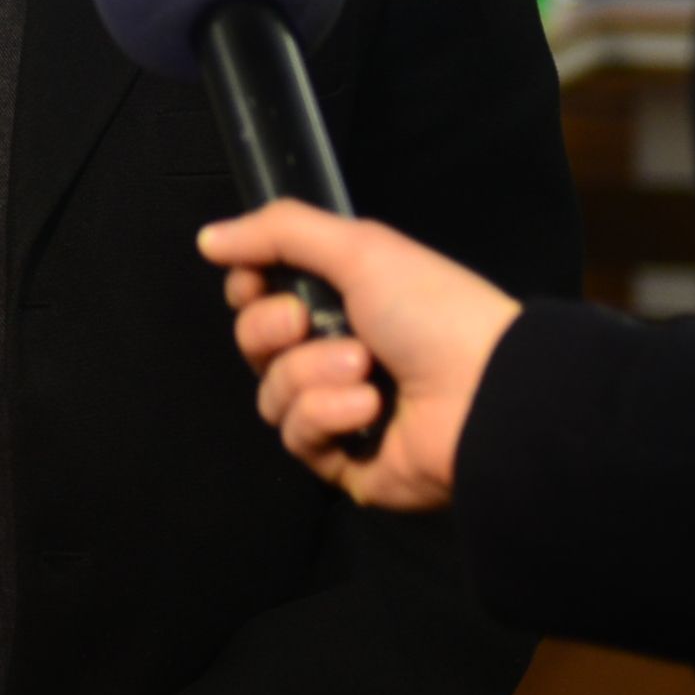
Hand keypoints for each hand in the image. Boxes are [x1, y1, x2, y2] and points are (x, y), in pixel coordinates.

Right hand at [196, 203, 519, 513]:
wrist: (486, 391)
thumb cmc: (431, 310)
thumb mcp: (360, 247)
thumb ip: (278, 232)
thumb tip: (208, 238)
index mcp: (341, 301)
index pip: (258, 298)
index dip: (248, 291)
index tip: (257, 282)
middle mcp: (333, 353)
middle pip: (253, 344)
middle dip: (270, 330)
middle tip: (306, 322)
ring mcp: (339, 411)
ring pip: (271, 394)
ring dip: (312, 375)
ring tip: (364, 369)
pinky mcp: (344, 462)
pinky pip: (299, 438)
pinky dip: (329, 416)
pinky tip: (369, 409)